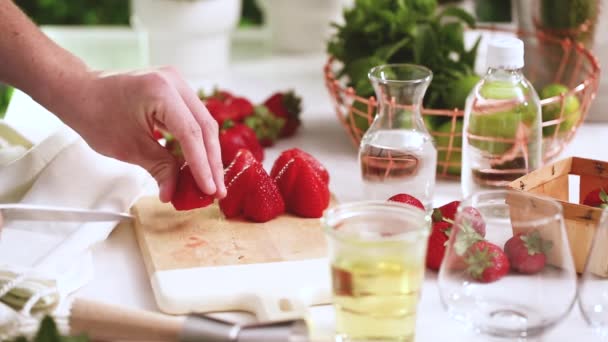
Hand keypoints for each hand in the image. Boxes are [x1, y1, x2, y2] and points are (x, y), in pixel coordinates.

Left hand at [58, 67, 225, 202]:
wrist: (79, 92)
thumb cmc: (95, 113)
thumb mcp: (129, 147)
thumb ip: (159, 168)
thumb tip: (174, 191)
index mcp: (162, 91)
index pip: (192, 134)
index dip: (203, 166)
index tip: (209, 189)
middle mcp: (174, 82)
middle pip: (205, 127)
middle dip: (212, 162)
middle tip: (216, 190)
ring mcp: (177, 83)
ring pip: (203, 123)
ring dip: (208, 153)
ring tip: (211, 180)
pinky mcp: (175, 90)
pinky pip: (193, 118)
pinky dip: (197, 142)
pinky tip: (200, 162)